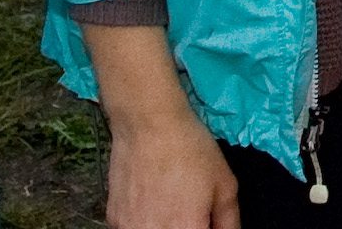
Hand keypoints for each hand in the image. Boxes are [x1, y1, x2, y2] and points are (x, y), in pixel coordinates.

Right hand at [85, 24, 239, 228]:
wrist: (147, 123)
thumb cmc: (190, 149)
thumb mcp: (225, 183)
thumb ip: (228, 220)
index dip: (205, 228)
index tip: (206, 219)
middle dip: (186, 226)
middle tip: (190, 207)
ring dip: (165, 225)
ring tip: (170, 201)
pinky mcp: (113, 219)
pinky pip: (133, 228)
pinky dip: (144, 220)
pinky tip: (151, 198)